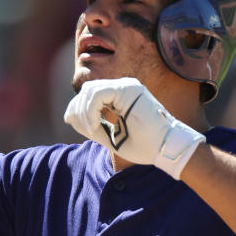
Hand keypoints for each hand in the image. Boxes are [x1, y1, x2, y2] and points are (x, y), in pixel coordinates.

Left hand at [63, 77, 203, 178]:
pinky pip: (99, 94)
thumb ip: (91, 125)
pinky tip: (94, 126)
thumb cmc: (143, 146)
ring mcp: (127, 86)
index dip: (76, 108)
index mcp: (120, 96)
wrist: (166, 149)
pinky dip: (91, 110)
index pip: (90, 94)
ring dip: (84, 111)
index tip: (74, 124)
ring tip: (90, 130)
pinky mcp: (129, 89)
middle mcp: (123, 87)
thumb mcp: (110, 136)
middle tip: (83, 129)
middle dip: (77, 109)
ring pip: (90, 90)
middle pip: (87, 89)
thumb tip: (69, 116)